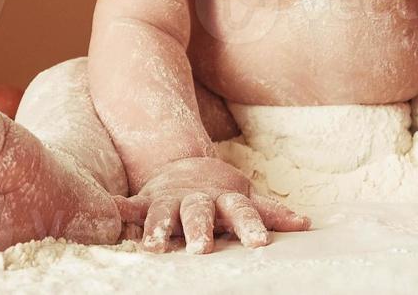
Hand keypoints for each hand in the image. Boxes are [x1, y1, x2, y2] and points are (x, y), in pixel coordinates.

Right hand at [114, 156, 310, 253]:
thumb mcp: (246, 198)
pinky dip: (121, 209)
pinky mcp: (147, 200)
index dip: (251, 227)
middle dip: (200, 231)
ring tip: (152, 246)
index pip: (242, 212)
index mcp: (225, 199)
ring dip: (158, 228)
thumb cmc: (221, 193)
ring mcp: (171, 199)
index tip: (259, 244)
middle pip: (200, 214)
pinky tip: (111, 212)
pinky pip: (131, 206)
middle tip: (202, 250)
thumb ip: (270, 212)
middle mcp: (198, 199)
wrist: (185, 166)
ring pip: (164, 213)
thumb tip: (306, 223)